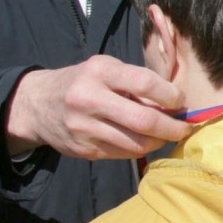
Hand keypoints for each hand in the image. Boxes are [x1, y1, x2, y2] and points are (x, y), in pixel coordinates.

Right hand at [6, 55, 188, 159]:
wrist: (37, 105)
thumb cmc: (83, 81)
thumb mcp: (105, 68)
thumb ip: (136, 81)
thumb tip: (176, 103)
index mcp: (99, 71)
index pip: (144, 83)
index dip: (170, 95)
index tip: (181, 101)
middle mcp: (89, 99)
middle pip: (143, 120)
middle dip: (172, 127)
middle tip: (185, 127)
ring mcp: (85, 128)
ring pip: (136, 143)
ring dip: (160, 141)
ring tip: (168, 135)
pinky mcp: (84, 150)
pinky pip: (123, 154)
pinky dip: (141, 149)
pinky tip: (146, 141)